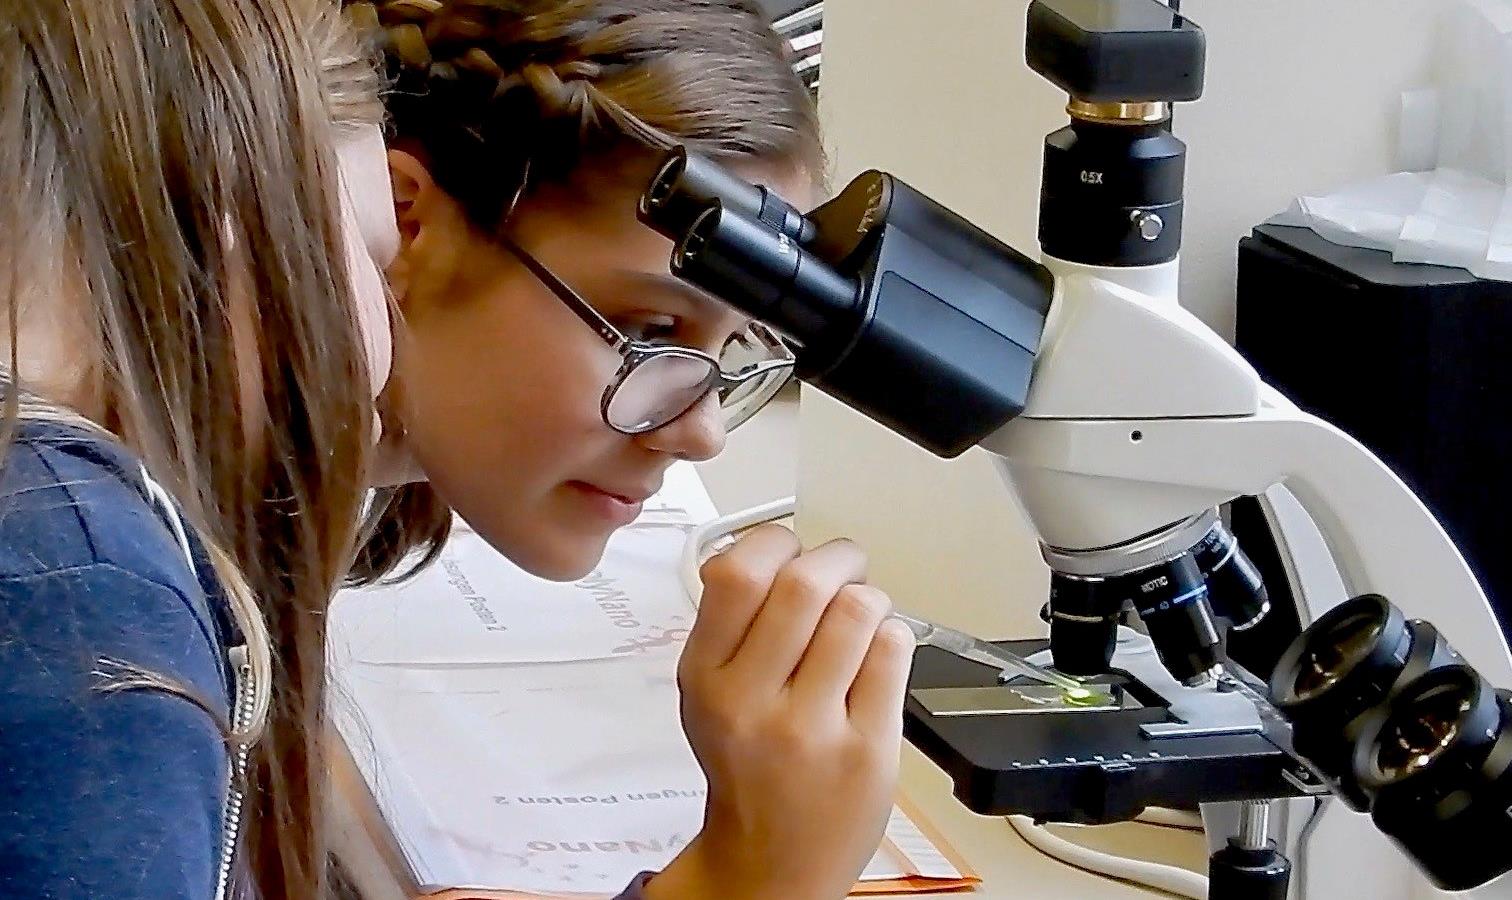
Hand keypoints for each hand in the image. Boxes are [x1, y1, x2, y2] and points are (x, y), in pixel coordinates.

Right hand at [646, 525, 915, 899]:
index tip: (789, 549)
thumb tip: (768, 547)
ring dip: (869, 598)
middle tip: (845, 567)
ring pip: (858, 611)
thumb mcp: (707, 692)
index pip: (737, 574)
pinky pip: (893, 651)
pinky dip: (892, 636)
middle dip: (838, 558)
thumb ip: (729, 623)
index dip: (775, 542)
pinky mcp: (867, 749)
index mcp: (706, 676)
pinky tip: (876, 656)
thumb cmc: (747, 768)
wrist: (771, 861)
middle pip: (806, 584)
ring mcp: (811, 728)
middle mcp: (752, 702)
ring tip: (861, 617)